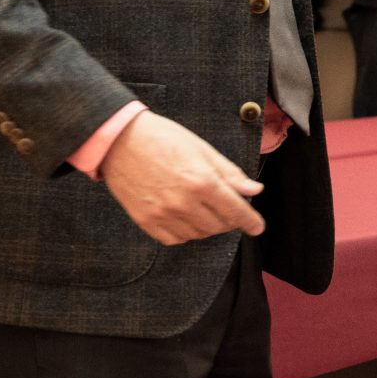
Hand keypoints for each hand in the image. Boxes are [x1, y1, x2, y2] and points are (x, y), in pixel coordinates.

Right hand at [98, 112, 265, 244]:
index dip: (250, 221)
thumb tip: (253, 190)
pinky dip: (185, 232)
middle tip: (226, 207)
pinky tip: (184, 216)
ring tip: (202, 207)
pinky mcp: (146, 221)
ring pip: (198, 234)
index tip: (257, 227)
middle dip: (229, 219)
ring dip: (207, 225)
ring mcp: (163, 214)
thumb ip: (229, 173)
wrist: (119, 140)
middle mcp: (183, 202)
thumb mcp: (201, 149)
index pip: (235, 211)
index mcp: (201, 181)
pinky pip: (175, 239)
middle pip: (219, 226)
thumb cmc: (162, 138)